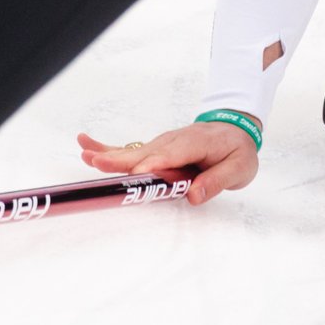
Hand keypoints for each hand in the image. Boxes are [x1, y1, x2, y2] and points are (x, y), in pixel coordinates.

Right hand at [76, 120, 256, 205]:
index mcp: (195, 143)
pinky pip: (129, 149)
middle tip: (99, 165)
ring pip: (133, 152)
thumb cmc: (236, 150)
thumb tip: (194, 195)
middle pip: (145, 153)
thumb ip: (217, 181)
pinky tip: (85, 145)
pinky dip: (107, 147)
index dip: (154, 164)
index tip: (138, 174)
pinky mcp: (154, 148)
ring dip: (109, 156)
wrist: (234, 129)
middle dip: (122, 160)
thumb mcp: (239, 169)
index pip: (171, 155)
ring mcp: (161, 143)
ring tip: (86, 155)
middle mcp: (173, 141)